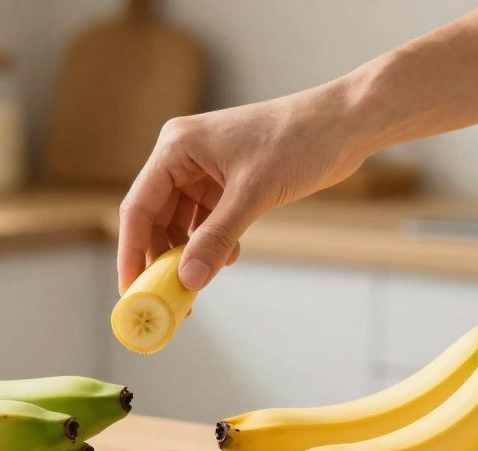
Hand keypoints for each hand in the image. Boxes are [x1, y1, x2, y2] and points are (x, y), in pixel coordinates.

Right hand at [117, 79, 368, 292]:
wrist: (346, 123)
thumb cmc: (299, 140)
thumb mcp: (253, 194)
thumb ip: (217, 238)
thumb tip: (188, 280)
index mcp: (176, 147)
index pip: (138, 207)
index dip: (132, 252)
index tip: (131, 292)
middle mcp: (184, 157)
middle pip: (156, 220)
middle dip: (162, 260)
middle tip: (168, 300)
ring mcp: (206, 170)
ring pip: (182, 224)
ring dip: (189, 255)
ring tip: (197, 286)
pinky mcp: (228, 181)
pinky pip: (207, 221)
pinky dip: (212, 243)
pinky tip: (229, 256)